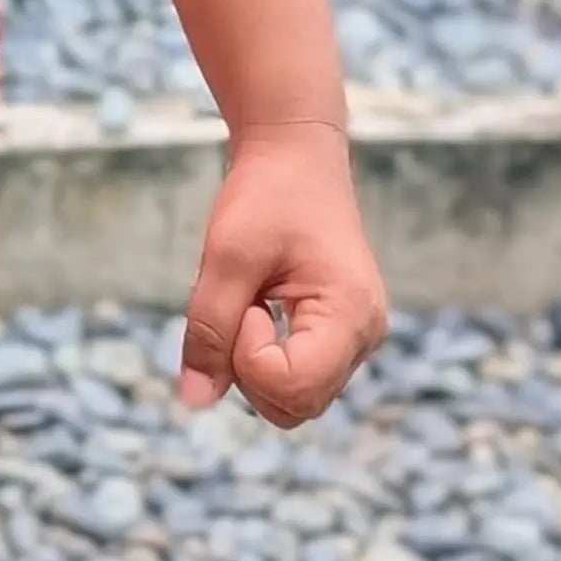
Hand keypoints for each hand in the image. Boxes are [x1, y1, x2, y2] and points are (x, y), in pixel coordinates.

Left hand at [180, 118, 386, 425]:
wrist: (294, 155)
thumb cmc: (266, 195)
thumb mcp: (226, 257)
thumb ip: (209, 330)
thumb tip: (195, 402)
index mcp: (351, 315)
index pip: (292, 387)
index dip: (247, 356)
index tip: (245, 302)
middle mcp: (365, 337)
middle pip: (295, 405)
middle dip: (250, 368)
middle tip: (243, 304)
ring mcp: (356, 339)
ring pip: (294, 398)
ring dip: (256, 362)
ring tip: (253, 301)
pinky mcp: (340, 335)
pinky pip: (296, 374)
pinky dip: (266, 354)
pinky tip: (261, 308)